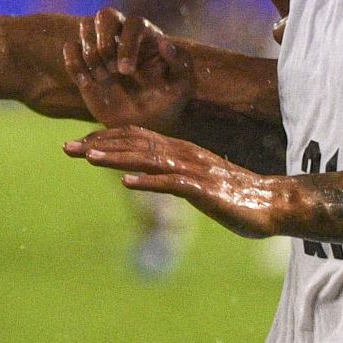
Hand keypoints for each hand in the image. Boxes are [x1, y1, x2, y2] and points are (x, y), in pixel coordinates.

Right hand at [62, 8, 194, 132]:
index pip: (134, 23)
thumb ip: (180, 63)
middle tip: (110, 68)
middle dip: (104, 40)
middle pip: (106, 15)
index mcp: (147, 37)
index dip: (128, 43)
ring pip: (85, 25)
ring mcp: (102, 49)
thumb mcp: (183, 85)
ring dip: (89, 51)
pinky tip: (87, 83)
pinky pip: (70, 49)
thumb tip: (165, 43)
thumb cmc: (168, 101)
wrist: (147, 124)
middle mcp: (123, 37)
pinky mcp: (84, 64)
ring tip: (101, 77)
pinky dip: (73, 63)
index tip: (127, 71)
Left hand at [64, 125, 288, 238]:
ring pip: (148, 159)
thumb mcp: (199, 184)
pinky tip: (127, 182)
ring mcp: (194, 171)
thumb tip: (155, 179)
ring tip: (88, 157)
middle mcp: (184, 155)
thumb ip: (177, 178)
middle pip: (134, 144)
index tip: (79, 144)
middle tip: (67, 147)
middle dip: (99, 144)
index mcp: (181, 152)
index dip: (106, 139)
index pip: (137, 138)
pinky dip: (149, 181)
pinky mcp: (204, 189)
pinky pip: (172, 183)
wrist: (276, 204)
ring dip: (117, 157)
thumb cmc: (239, 196)